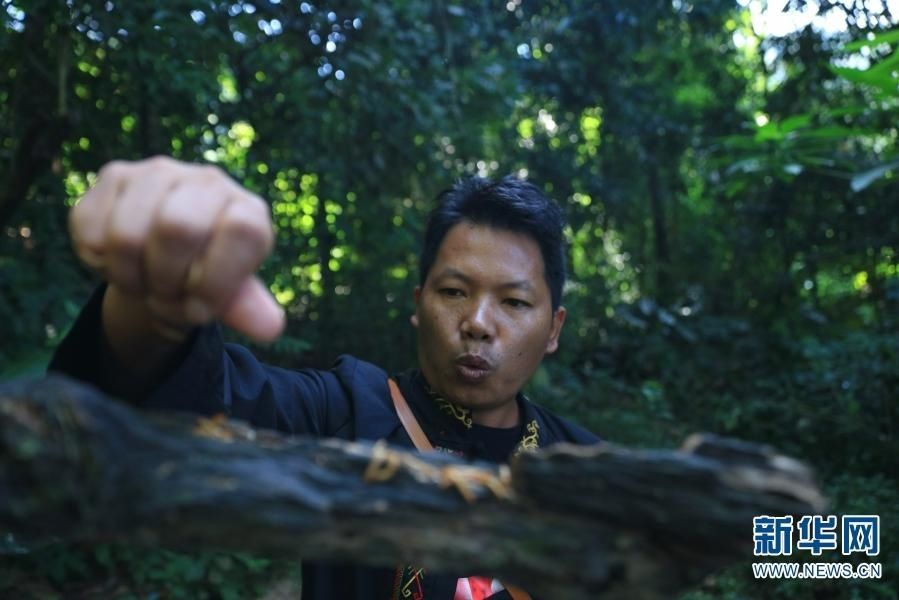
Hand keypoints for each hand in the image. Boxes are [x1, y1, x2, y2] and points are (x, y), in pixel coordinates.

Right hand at [69, 156, 283, 341]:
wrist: (162, 263)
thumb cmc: (204, 278)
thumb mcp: (229, 298)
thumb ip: (246, 309)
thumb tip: (270, 328)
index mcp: (248, 211)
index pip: (242, 232)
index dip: (215, 281)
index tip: (202, 307)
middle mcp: (209, 181)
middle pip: (177, 228)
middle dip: (165, 280)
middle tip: (167, 296)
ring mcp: (159, 173)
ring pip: (126, 234)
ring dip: (131, 277)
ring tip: (146, 282)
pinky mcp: (115, 176)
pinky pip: (92, 232)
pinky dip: (101, 263)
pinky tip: (122, 260)